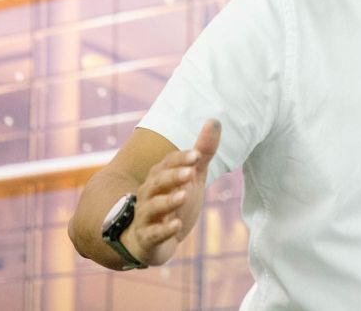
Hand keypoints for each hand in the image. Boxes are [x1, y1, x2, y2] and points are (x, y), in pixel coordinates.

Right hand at [123, 119, 220, 265]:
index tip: (197, 155)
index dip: (181, 159)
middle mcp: (149, 194)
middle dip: (173, 176)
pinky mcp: (147, 239)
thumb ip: (202, 152)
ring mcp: (146, 216)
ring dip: (168, 201)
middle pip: (157, 182)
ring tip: (184, 196)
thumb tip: (214, 120)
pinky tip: (176, 225)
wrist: (150, 241)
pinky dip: (164, 230)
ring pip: (153, 207)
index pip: (167, 163)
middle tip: (191, 172)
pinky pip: (153, 234)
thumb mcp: (192, 177)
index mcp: (159, 176)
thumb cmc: (173, 202)